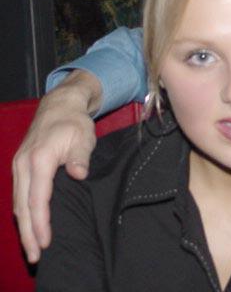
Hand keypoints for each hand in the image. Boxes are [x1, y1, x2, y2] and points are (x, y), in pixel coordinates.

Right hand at [12, 70, 101, 262]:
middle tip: (35, 256)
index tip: (45, 242)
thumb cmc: (74, 122)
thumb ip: (79, 157)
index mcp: (39, 160)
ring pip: (18, 202)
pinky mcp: (21, 167)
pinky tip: (30, 224)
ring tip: (32, 247)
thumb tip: (78, 173)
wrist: (59, 105)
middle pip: (22, 206)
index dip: (41, 223)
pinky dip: (23, 212)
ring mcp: (19, 166)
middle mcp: (23, 165)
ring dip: (24, 226)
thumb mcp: (83, 137)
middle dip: (27, 233)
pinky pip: (19, 194)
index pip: (37, 199)